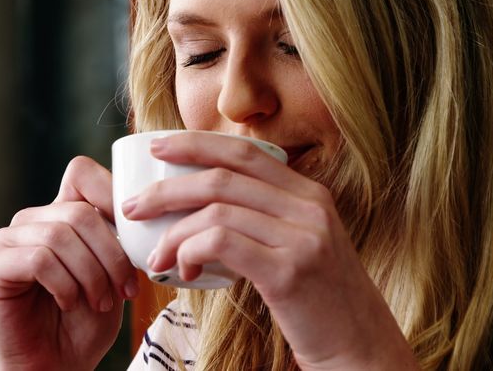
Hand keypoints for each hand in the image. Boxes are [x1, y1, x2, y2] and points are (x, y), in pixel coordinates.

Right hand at [0, 156, 138, 370]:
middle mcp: (31, 220)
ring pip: (60, 235)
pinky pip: (39, 259)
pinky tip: (68, 303)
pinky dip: (64, 284)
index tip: (135, 236)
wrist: (56, 366)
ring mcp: (8, 241)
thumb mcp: (114, 276)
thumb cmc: (86, 323)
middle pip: (79, 211)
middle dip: (111, 254)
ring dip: (91, 274)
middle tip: (124, 290)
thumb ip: (118, 240)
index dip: (111, 194)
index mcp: (60, 214)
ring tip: (100, 302)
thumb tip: (138, 212)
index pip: (80, 172)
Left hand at [122, 132, 416, 369]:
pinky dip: (191, 252)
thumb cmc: (315, 302)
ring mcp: (303, 237)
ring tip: (156, 256)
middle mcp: (310, 207)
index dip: (195, 143)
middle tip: (132, 207)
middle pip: (221, 177)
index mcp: (309, 193)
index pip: (243, 151)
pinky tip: (184, 272)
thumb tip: (196, 207)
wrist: (359, 349)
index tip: (154, 147)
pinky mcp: (290, 270)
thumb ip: (263, 219)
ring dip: (173, 233)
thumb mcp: (298, 245)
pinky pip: (221, 243)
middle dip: (166, 188)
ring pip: (215, 211)